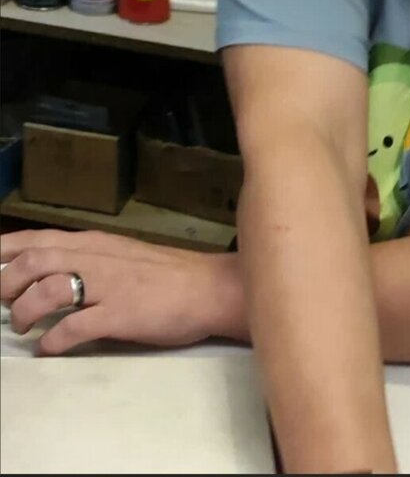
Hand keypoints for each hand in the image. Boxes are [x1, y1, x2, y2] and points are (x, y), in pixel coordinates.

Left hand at [0, 229, 246, 354]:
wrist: (209, 288)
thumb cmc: (166, 275)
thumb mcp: (122, 256)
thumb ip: (88, 261)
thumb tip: (48, 275)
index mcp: (96, 244)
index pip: (40, 240)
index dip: (7, 250)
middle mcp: (98, 258)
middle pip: (36, 261)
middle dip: (8, 282)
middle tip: (4, 302)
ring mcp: (109, 285)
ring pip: (49, 290)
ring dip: (26, 311)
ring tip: (24, 327)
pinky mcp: (121, 314)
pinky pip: (75, 327)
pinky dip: (54, 341)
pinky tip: (49, 349)